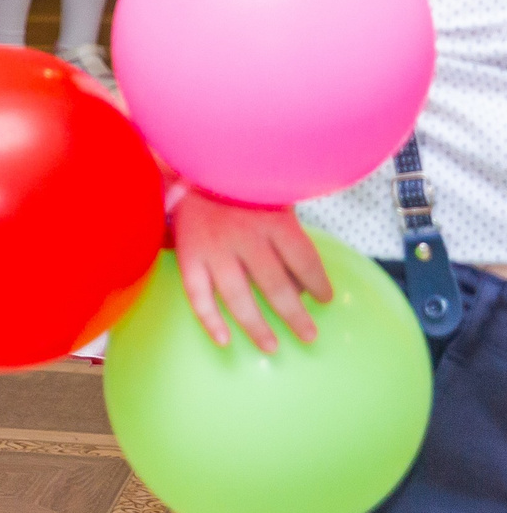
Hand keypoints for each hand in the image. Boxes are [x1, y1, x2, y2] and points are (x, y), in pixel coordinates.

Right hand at [171, 187, 332, 351]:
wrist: (188, 166)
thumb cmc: (236, 185)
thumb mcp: (270, 196)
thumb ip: (287, 232)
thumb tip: (303, 279)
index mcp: (272, 220)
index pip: (304, 259)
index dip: (318, 283)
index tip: (325, 299)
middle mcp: (244, 236)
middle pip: (275, 285)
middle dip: (295, 315)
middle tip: (309, 336)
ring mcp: (214, 248)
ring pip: (238, 296)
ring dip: (256, 326)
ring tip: (272, 347)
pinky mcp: (189, 255)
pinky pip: (197, 294)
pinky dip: (210, 319)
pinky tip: (223, 339)